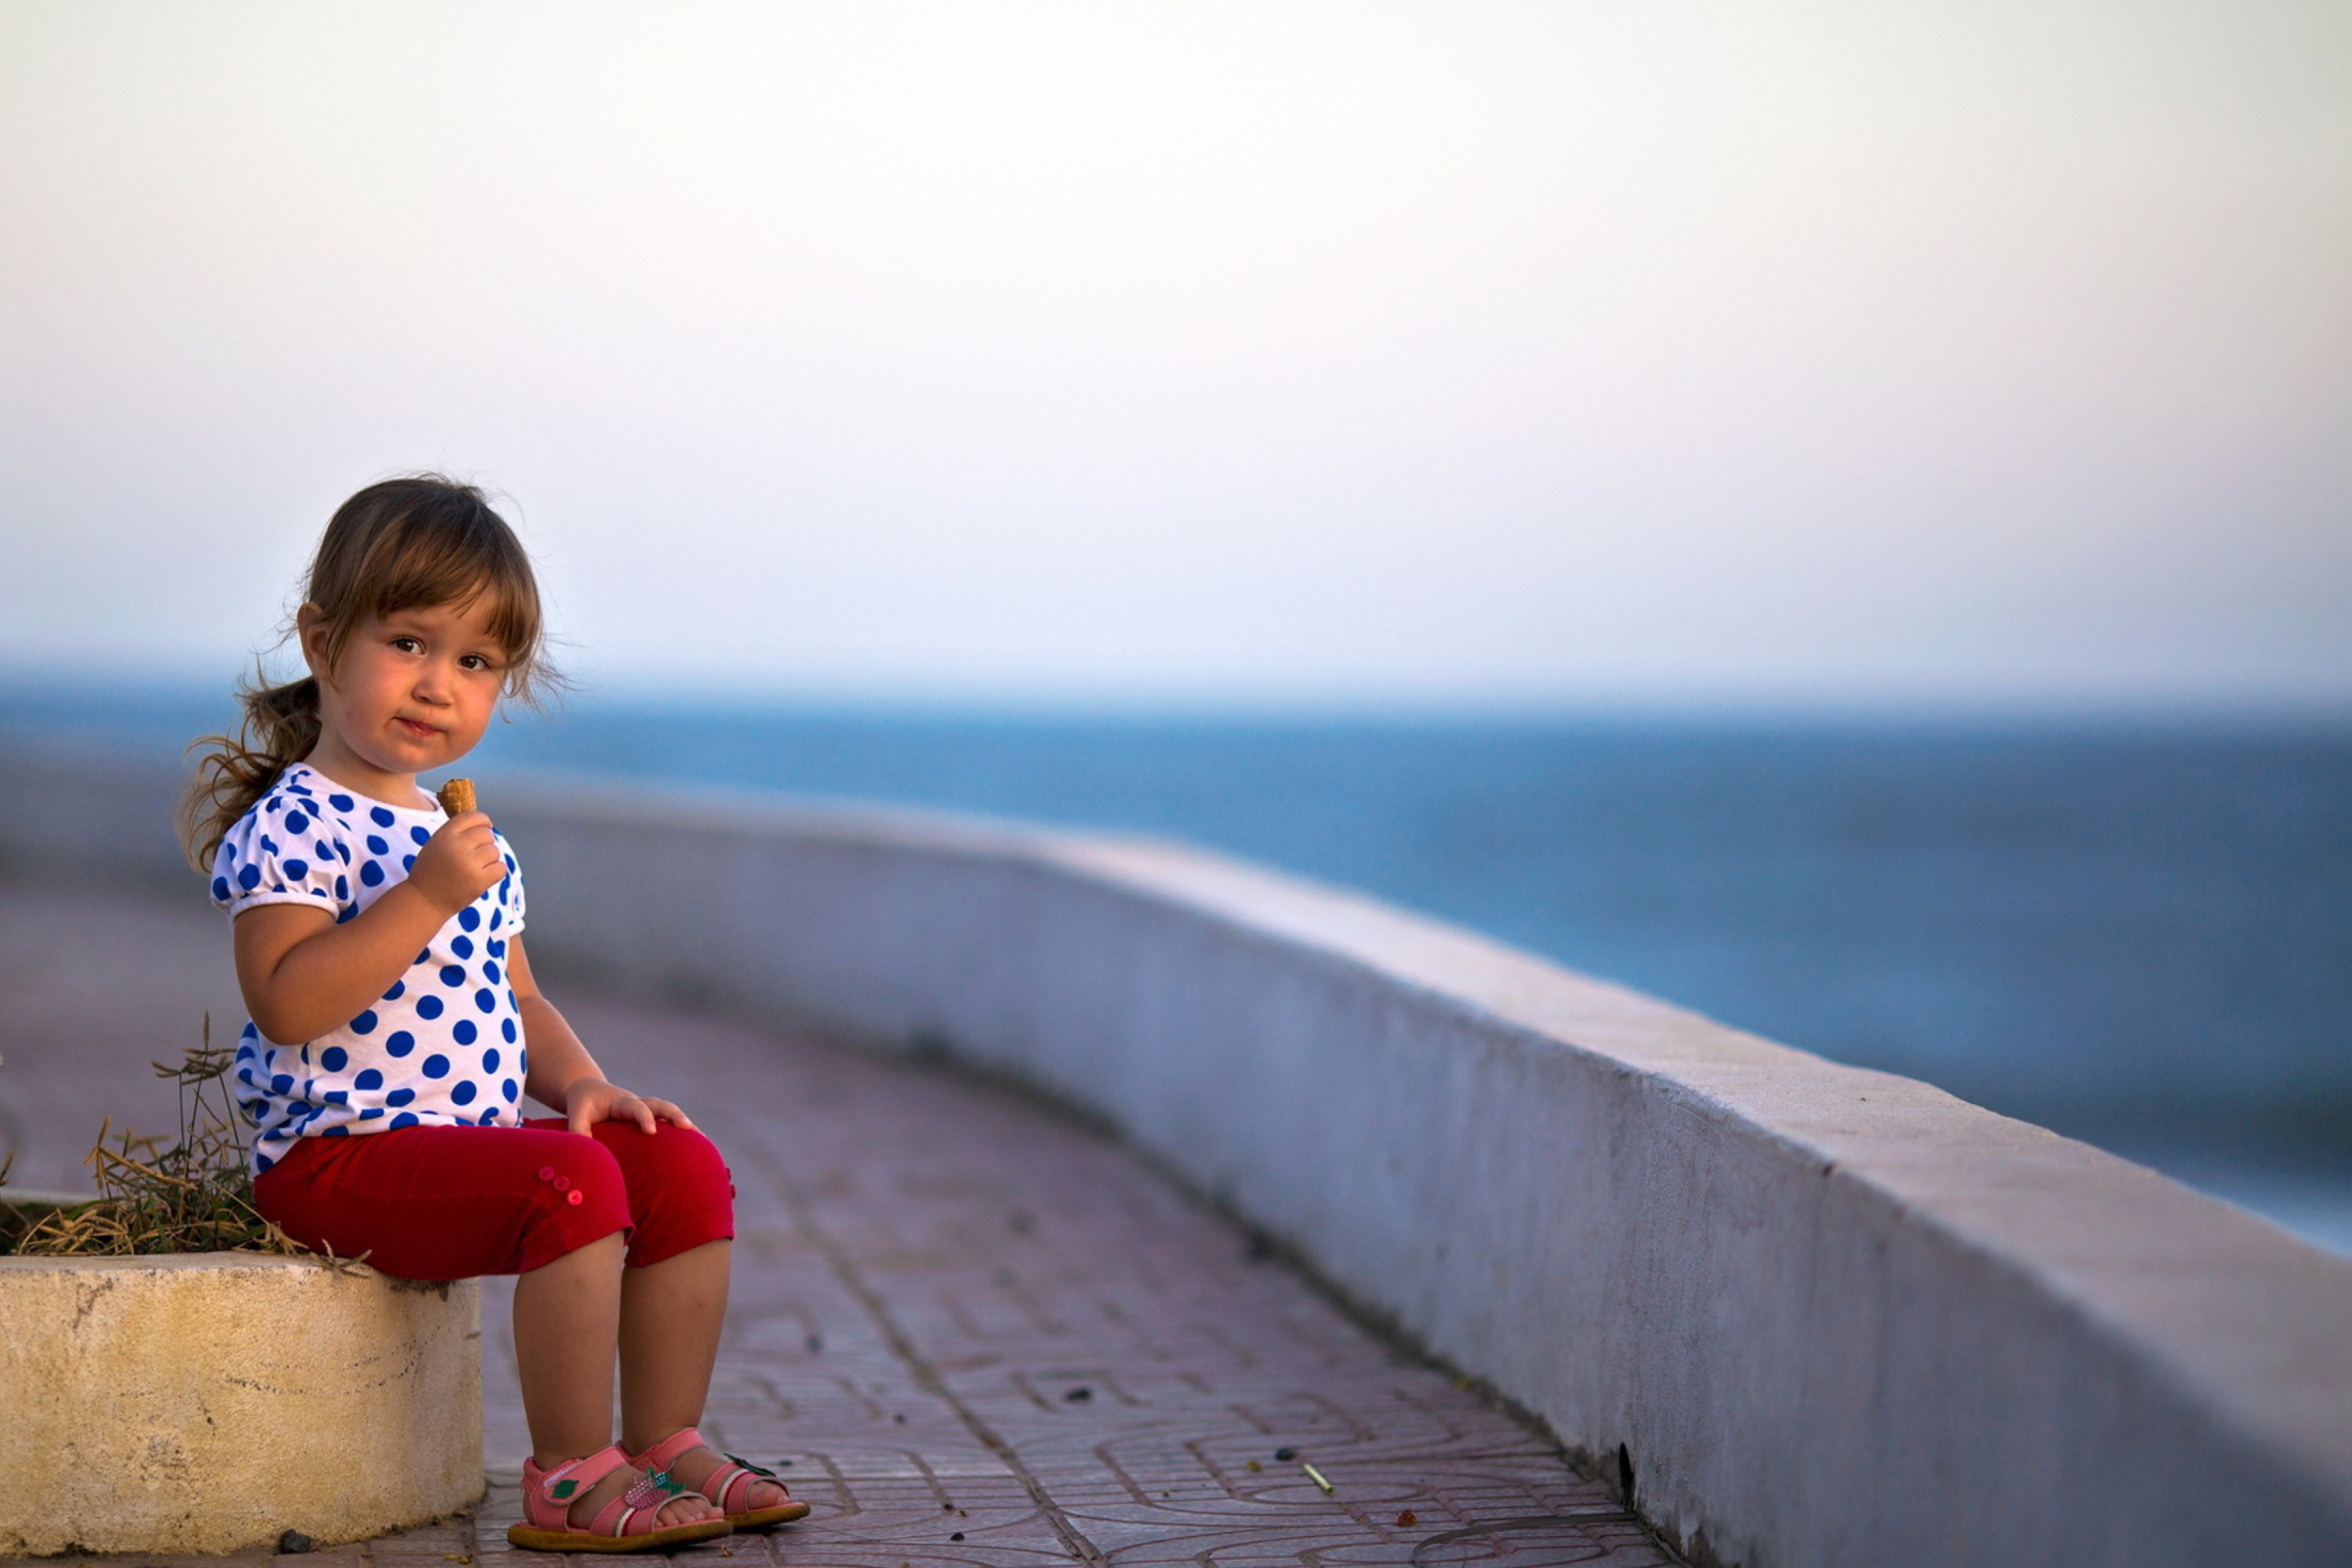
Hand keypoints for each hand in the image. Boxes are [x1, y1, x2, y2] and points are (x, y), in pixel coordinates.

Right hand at [408, 810, 504, 914]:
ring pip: (495, 851)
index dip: (483, 821)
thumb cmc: (430, 872)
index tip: (486, 827)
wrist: (423, 901)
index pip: (473, 816)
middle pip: (487, 834)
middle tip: (476, 856)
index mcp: (445, 834)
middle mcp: (457, 846)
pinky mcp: (479, 880)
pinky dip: (495, 872)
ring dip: (490, 860)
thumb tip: (484, 824)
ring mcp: (469, 863)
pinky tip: (484, 876)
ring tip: (475, 868)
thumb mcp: (435, 845)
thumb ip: (455, 833)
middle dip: (485, 843)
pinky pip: (500, 868)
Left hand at [563, 1076, 696, 1137]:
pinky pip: (670, 1124)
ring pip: (670, 1114)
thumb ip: (578, 1129)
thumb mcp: (576, 1113)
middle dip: (674, 1115)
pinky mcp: (651, 1119)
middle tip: (686, 1127)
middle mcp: (639, 1103)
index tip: (651, 1131)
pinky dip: (684, 1134)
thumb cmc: (583, 1104)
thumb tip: (585, 1152)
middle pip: (661, 1105)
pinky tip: (699, 1148)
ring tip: (703, 1142)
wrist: (590, 1091)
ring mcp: (647, 1111)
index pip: (636, 1106)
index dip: (645, 1117)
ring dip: (685, 1125)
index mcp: (622, 1101)